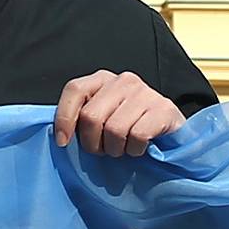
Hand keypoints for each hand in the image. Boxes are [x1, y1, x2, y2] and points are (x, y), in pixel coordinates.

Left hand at [53, 71, 182, 157]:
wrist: (168, 131)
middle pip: (91, 116)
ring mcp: (145, 92)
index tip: (63, 142)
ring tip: (122, 148)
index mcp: (103, 78)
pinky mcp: (163, 108)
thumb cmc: (128, 126)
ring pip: (114, 130)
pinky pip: (137, 136)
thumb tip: (59, 136)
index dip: (64, 118)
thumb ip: (81, 117)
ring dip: (115, 149)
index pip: (75, 89)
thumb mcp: (101, 116)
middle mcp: (124, 80)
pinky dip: (134, 150)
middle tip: (102, 150)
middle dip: (92, 142)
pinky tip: (139, 147)